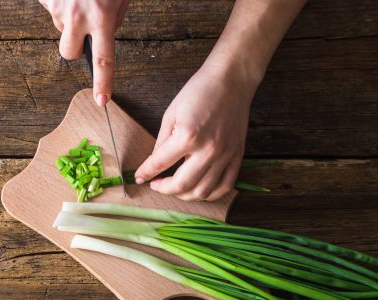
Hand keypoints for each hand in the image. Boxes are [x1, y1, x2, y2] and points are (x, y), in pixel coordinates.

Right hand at [39, 0, 129, 105]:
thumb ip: (112, 20)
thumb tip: (104, 35)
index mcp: (102, 18)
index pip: (103, 60)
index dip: (102, 83)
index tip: (101, 101)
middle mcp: (78, 17)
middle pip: (69, 53)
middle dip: (74, 48)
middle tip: (83, 30)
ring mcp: (59, 8)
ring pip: (60, 28)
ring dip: (69, 19)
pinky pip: (51, 9)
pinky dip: (60, 3)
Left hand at [134, 63, 256, 200]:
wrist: (231, 81)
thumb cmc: (199, 91)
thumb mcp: (172, 113)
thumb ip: (162, 142)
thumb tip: (155, 163)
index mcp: (188, 136)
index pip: (160, 163)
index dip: (146, 173)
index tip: (139, 177)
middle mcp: (208, 150)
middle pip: (182, 186)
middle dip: (164, 189)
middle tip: (156, 185)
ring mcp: (225, 155)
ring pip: (203, 192)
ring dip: (185, 196)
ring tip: (176, 189)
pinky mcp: (237, 156)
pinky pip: (225, 186)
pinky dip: (211, 194)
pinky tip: (199, 190)